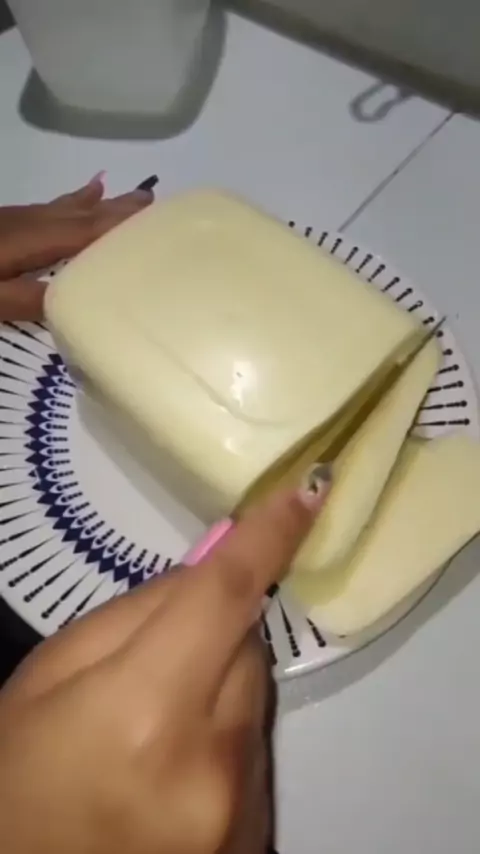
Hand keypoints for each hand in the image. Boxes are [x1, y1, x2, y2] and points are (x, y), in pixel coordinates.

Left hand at [0, 177, 153, 321]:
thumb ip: (34, 299)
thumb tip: (80, 301)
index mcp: (39, 239)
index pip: (90, 229)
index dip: (124, 223)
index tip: (160, 220)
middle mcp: (38, 221)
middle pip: (87, 213)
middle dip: (122, 209)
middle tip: (156, 203)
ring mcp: (23, 217)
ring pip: (73, 206)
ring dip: (106, 204)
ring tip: (135, 197)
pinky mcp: (11, 220)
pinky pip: (56, 206)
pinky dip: (78, 200)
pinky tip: (86, 194)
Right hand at [0, 481, 327, 853]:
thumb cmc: (14, 783)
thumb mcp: (47, 680)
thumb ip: (134, 616)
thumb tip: (211, 569)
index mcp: (145, 714)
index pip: (226, 598)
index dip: (270, 538)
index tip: (310, 491)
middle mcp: (212, 764)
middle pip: (248, 650)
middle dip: (216, 635)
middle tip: (155, 664)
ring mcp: (241, 812)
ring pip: (256, 700)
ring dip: (221, 692)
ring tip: (154, 733)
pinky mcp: (255, 839)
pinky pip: (256, 752)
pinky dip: (226, 741)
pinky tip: (174, 768)